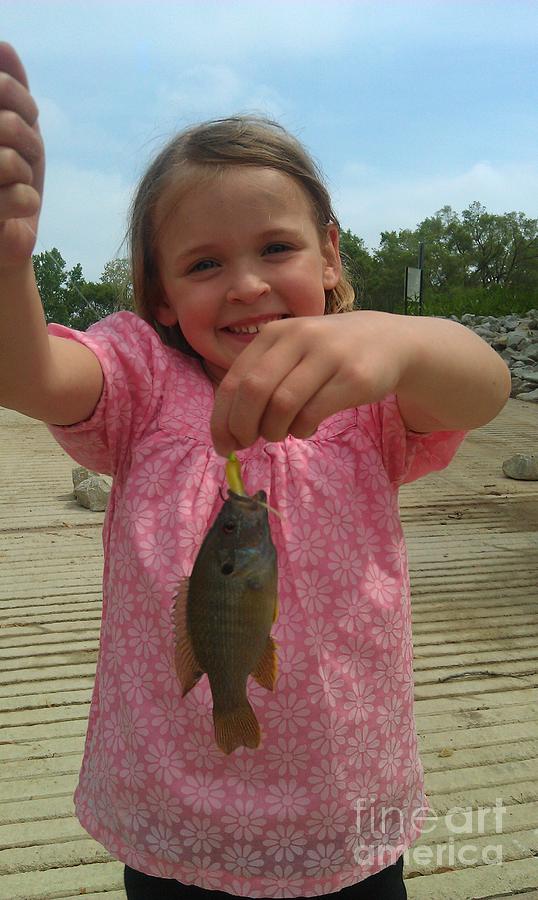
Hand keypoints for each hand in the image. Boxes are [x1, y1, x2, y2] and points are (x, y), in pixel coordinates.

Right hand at [0, 43, 43, 269]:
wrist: (4, 240)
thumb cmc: (9, 179)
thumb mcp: (15, 130)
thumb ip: (9, 91)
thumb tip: (4, 47)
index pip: (2, 88)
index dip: (23, 102)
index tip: (27, 120)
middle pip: (8, 123)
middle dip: (28, 142)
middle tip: (25, 158)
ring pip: (9, 161)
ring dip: (26, 174)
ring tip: (15, 183)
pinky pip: (19, 197)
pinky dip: (27, 202)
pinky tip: (15, 209)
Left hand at [210, 311, 412, 455]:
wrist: (389, 341)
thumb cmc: (328, 354)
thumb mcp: (292, 353)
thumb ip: (261, 379)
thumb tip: (228, 429)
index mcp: (274, 333)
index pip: (235, 380)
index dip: (222, 418)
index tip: (222, 444)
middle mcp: (298, 338)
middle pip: (254, 391)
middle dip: (243, 426)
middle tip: (246, 444)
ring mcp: (328, 356)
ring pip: (282, 404)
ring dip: (273, 430)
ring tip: (279, 434)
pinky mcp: (353, 378)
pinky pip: (313, 413)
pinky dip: (301, 429)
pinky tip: (305, 428)